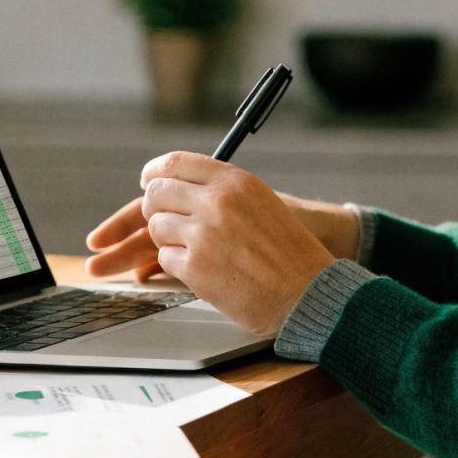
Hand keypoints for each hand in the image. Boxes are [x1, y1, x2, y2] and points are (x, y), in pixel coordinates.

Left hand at [130, 152, 337, 334]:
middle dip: (156, 209)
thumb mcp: (263, 204)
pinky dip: (179, 266)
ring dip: (169, 240)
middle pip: (157, 193)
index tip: (149, 180)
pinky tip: (205, 271)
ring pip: (157, 227)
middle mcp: (218, 202)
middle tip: (169, 223)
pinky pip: (165, 259)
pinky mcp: (195, 267)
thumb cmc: (290, 254)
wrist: (307, 294)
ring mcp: (204, 235)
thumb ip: (224, 191)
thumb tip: (177, 188)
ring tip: (196, 251)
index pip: (177, 163)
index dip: (155, 172)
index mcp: (236, 182)